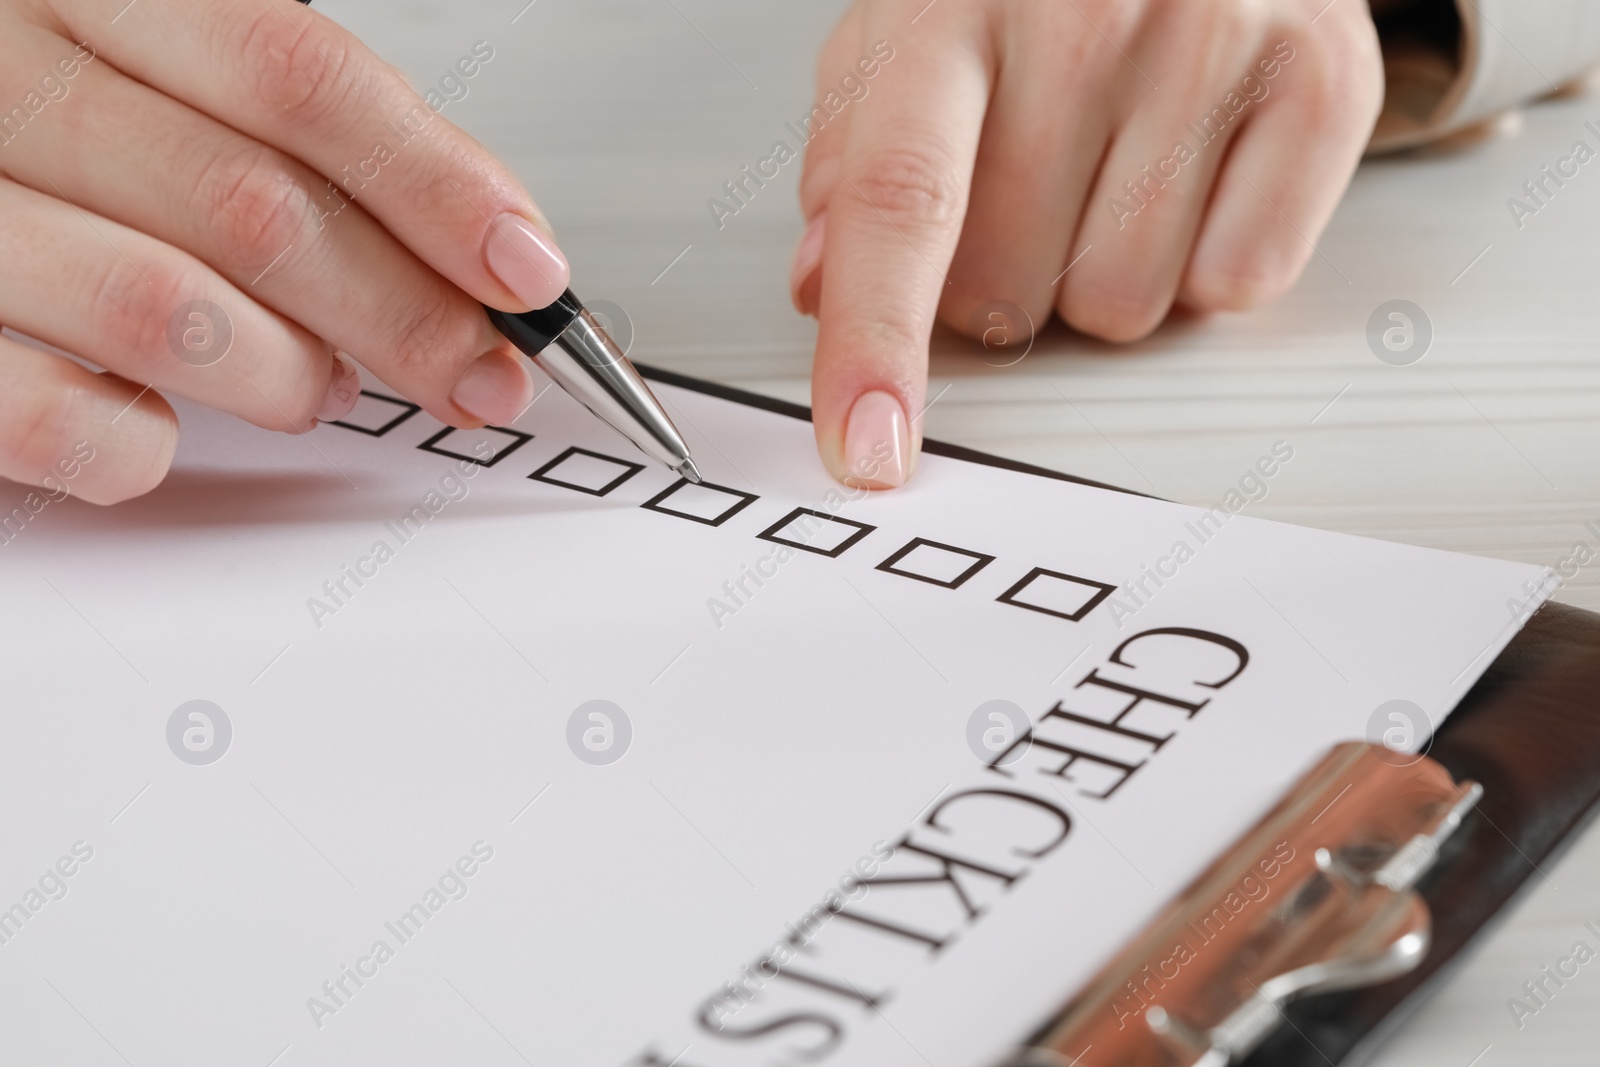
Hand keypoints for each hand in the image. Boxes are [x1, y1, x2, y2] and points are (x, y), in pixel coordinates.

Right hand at [0, 0, 568, 503]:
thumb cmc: (35, 120)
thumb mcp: (150, 68)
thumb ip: (285, 132)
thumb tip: (471, 245)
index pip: (297, 76)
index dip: (434, 183)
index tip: (526, 271)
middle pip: (254, 206)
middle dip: (403, 312)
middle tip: (480, 373)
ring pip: (169, 312)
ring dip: (288, 376)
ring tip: (315, 382)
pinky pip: (63, 419)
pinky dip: (148, 444)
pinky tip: (165, 421)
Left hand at [790, 0, 1382, 487]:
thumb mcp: (913, 38)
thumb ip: (850, 160)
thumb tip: (820, 285)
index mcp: (954, 1)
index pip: (900, 197)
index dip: (874, 338)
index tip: (866, 450)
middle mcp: (1086, 9)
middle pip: (1004, 292)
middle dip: (995, 285)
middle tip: (1026, 193)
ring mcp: (1213, 37)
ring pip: (1120, 308)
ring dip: (1099, 279)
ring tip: (1115, 173)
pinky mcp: (1322, 79)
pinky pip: (1237, 283)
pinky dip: (1206, 264)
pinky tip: (1194, 177)